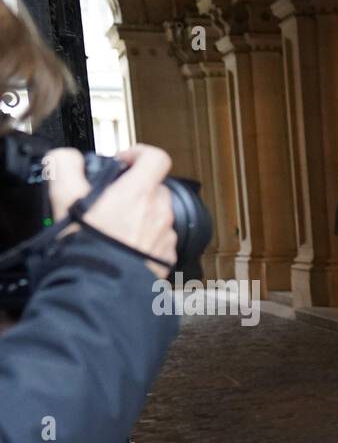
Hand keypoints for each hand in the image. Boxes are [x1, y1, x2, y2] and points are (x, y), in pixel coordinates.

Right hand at [44, 145, 177, 278]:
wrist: (102, 288)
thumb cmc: (87, 247)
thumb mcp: (64, 198)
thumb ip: (65, 167)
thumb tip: (68, 159)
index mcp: (139, 193)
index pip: (156, 158)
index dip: (140, 153)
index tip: (124, 162)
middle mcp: (160, 213)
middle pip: (157, 188)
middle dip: (137, 189)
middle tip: (114, 200)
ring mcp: (167, 237)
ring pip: (160, 215)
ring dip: (142, 215)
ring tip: (117, 228)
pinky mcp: (168, 258)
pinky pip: (162, 240)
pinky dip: (148, 239)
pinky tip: (127, 246)